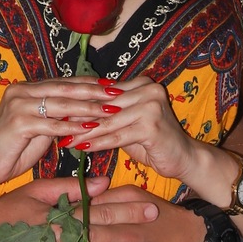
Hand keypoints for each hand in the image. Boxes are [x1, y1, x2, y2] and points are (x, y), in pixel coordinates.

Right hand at [0, 77, 125, 188]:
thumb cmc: (11, 149)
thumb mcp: (39, 131)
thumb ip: (56, 119)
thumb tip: (84, 115)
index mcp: (27, 89)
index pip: (64, 83)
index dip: (88, 84)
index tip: (112, 86)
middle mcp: (22, 91)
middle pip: (65, 88)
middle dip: (94, 91)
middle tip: (117, 94)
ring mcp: (19, 105)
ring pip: (61, 104)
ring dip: (88, 108)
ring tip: (109, 111)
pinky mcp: (18, 122)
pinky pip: (51, 124)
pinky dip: (71, 127)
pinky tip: (88, 129)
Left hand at [63, 73, 196, 184]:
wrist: (185, 158)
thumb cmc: (153, 141)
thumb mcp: (129, 123)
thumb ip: (109, 114)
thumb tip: (74, 112)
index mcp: (141, 83)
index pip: (104, 94)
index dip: (81, 105)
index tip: (59, 114)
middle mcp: (147, 89)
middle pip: (104, 107)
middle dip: (79, 120)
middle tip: (56, 128)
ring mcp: (151, 106)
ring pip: (108, 122)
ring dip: (85, 133)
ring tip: (65, 141)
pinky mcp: (151, 125)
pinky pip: (118, 136)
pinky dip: (99, 143)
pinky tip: (83, 149)